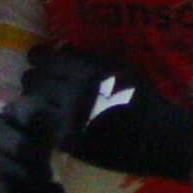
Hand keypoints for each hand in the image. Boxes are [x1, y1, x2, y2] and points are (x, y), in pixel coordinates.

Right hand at [0, 94, 63, 192]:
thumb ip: (35, 111)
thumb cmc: (25, 123)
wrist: (10, 137)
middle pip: (9, 173)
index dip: (39, 153)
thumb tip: (35, 124)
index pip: (19, 147)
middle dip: (37, 177)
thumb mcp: (32, 109)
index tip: (51, 152)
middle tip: (54, 176)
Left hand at [22, 42, 192, 185]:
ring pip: (33, 104)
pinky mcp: (69, 143)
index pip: (44, 58)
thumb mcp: (119, 68)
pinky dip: (43, 122)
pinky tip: (51, 120)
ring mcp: (68, 119)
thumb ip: (89, 59)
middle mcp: (72, 93)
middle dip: (34, 79)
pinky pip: (43, 127)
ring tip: (44, 101)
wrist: (159, 137)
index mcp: (86, 71)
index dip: (38, 57)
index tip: (40, 59)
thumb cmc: (143, 98)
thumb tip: (62, 49)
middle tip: (39, 82)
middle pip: (32, 80)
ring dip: (35, 100)